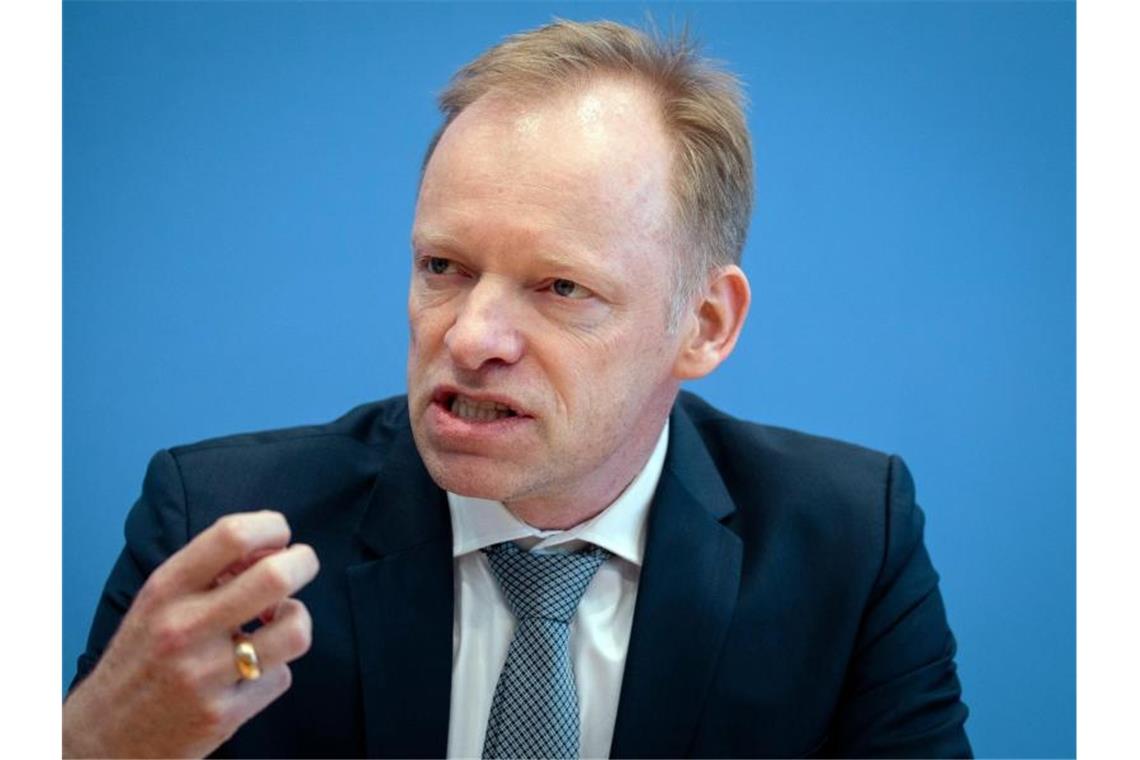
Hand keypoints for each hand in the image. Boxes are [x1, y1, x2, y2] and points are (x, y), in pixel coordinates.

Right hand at [62, 511, 319, 757]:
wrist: (103, 738)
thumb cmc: (141, 659)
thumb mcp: (156, 602)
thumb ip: (208, 571)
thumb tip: (270, 547)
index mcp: (165, 590)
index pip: (231, 535)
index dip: (272, 527)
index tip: (279, 537)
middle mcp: (183, 628)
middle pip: (275, 577)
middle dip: (304, 563)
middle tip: (301, 567)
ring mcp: (205, 674)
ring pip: (293, 630)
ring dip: (297, 619)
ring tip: (278, 622)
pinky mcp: (224, 715)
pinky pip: (282, 677)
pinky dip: (276, 669)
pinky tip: (253, 670)